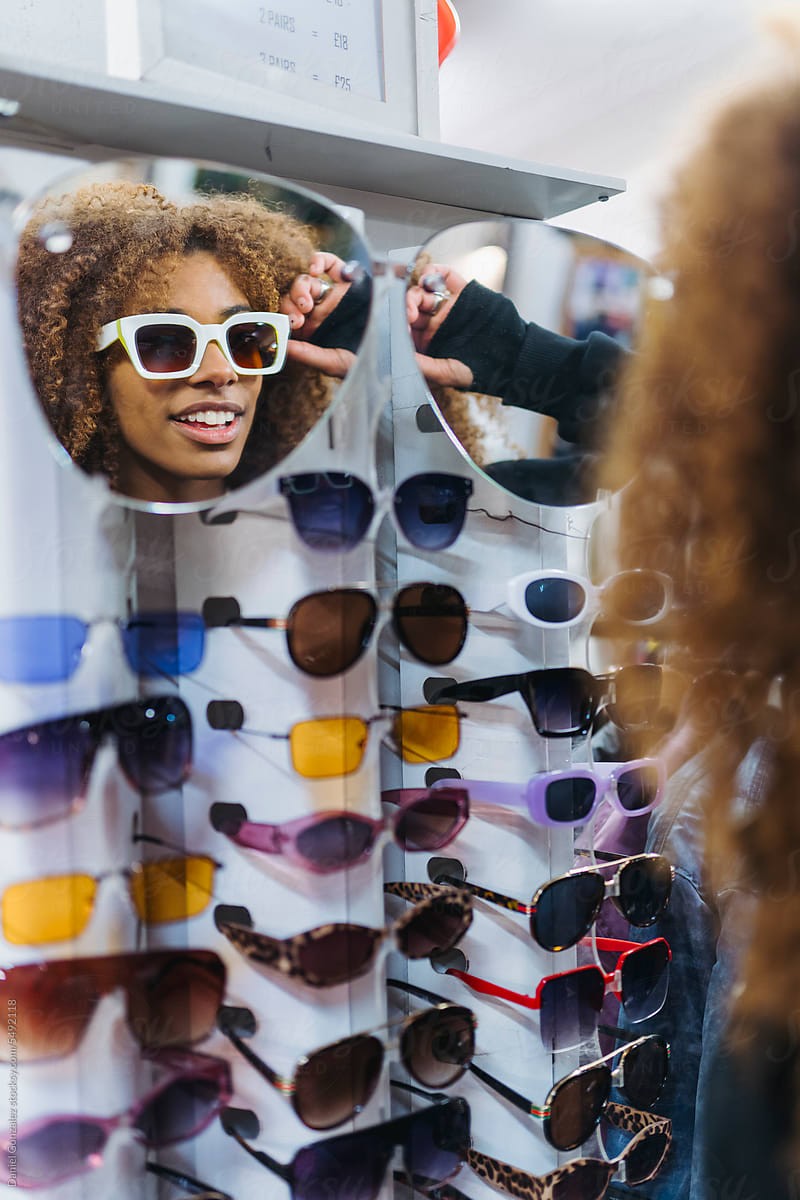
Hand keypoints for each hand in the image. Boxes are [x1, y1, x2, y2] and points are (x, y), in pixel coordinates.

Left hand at [282, 252, 356, 377]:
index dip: (286, 316)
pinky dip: (318, 261)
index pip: (290, 315)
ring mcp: (333, 292)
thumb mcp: (333, 362)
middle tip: (298, 317)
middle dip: (291, 303)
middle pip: (295, 296)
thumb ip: (308, 355)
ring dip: (301, 288)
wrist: (389, 349)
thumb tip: (283, 347)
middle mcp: (320, 309)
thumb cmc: (362, 359)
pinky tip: (314, 270)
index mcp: (312, 328)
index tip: (291, 324)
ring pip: (307, 280)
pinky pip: (329, 263)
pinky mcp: (347, 278)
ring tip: (308, 303)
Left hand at [406, 263, 473, 388]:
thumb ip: (424, 366)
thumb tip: (401, 359)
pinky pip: (446, 277)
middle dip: (404, 309)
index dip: (399, 326)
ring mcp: (448, 307)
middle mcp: (435, 324)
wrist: (511, 359)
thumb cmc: (479, 371)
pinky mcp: (463, 293)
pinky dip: (434, 272)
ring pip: (424, 293)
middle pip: (412, 309)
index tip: (397, 328)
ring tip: (414, 303)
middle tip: (406, 315)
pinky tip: (427, 277)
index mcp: (428, 343)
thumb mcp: (448, 374)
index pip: (406, 329)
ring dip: (414, 294)